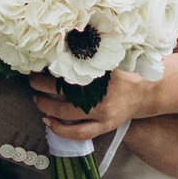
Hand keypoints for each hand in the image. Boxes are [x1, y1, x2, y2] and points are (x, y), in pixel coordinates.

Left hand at [32, 66, 165, 138]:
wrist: (145, 92)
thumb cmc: (123, 73)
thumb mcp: (108, 59)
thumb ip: (89, 55)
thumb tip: (62, 45)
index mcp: (102, 73)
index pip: (69, 69)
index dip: (50, 66)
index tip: (38, 62)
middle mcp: (102, 94)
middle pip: (63, 90)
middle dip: (42, 84)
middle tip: (32, 79)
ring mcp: (103, 113)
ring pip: (67, 113)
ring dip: (46, 106)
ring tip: (37, 99)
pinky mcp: (104, 126)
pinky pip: (79, 133)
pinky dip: (60, 129)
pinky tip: (48, 121)